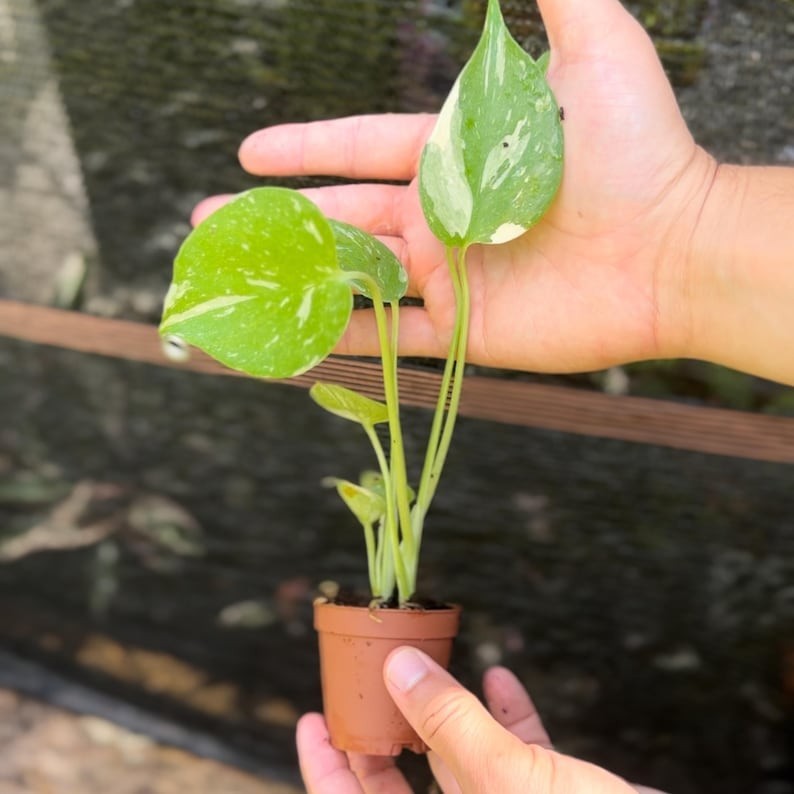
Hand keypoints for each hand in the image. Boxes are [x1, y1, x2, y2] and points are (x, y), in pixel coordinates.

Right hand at [195, 0, 715, 374]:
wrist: (675, 252)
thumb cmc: (637, 152)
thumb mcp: (594, 47)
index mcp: (453, 157)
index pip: (360, 148)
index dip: (303, 150)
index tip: (246, 153)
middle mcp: (442, 218)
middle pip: (340, 217)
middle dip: (273, 219)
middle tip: (206, 222)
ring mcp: (448, 278)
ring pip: (354, 280)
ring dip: (294, 280)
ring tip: (233, 281)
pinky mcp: (463, 332)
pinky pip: (388, 341)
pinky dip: (341, 341)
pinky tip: (292, 341)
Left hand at [297, 648, 665, 792]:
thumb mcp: (508, 779)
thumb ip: (450, 724)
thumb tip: (398, 666)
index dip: (325, 766)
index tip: (312, 720)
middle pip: (401, 780)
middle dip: (385, 721)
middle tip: (369, 673)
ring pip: (458, 759)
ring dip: (447, 707)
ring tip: (428, 662)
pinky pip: (517, 753)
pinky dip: (506, 714)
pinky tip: (501, 678)